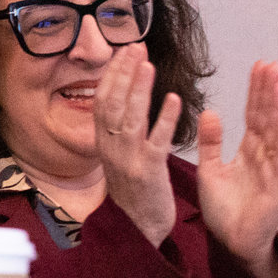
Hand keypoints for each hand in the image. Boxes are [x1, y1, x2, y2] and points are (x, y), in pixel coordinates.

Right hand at [90, 45, 180, 247]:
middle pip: (113, 103)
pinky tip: (174, 100)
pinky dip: (164, 119)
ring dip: (139, 89)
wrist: (137, 229)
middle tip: (135, 47)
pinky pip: (156, 141)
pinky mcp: (148, 171)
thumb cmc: (134, 191)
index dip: (112, 75)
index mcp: (104, 142)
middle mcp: (111, 147)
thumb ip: (119, 131)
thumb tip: (121, 100)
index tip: (124, 52)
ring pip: (130, 118)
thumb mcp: (118, 157)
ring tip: (148, 64)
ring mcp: (128, 159)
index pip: (103, 100)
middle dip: (123, 74)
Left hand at [197, 61, 277, 277]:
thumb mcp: (210, 170)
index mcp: (247, 151)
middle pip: (267, 118)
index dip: (255, 92)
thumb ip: (210, 142)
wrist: (231, 243)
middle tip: (272, 64)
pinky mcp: (276, 186)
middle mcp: (263, 156)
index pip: (253, 115)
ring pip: (276, 133)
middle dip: (269, 91)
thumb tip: (210, 112)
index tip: (258, 67)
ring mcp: (272, 170)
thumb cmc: (224, 209)